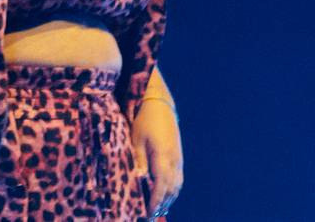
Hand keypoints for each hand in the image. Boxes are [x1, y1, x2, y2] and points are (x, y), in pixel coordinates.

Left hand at [131, 98, 183, 217]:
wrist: (160, 104)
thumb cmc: (144, 119)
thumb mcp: (136, 137)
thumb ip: (138, 159)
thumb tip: (140, 178)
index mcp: (163, 155)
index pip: (161, 185)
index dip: (156, 200)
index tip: (149, 211)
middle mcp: (174, 159)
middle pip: (172, 189)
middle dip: (163, 203)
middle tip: (153, 215)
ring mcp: (178, 158)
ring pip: (177, 185)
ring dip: (169, 198)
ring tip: (160, 209)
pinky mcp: (178, 155)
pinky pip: (178, 178)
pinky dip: (173, 189)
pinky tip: (166, 194)